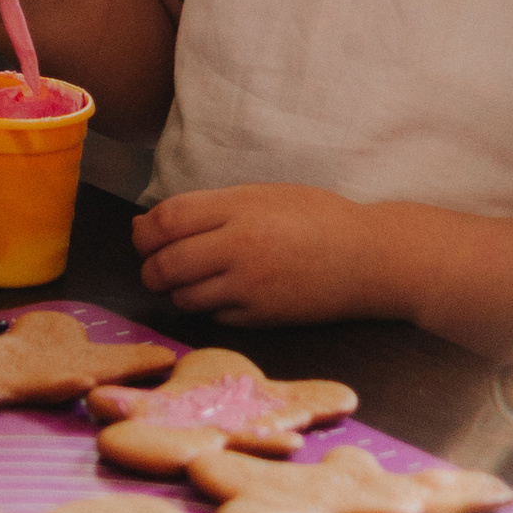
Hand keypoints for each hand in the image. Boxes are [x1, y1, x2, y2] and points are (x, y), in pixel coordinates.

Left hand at [133, 186, 388, 324]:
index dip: (145, 231)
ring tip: (195, 278)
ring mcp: (248, 287)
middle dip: (150, 267)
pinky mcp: (259, 318)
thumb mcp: (263, 195)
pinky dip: (209, 307)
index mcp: (238, 208)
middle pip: (164, 264)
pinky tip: (226, 292)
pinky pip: (213, 316)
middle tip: (159, 264)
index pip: (166, 221)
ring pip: (183, 297)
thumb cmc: (317, 217)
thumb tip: (150, 223)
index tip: (146, 234)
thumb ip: (210, 208)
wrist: (368, 258)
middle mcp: (239, 248)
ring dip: (178, 290)